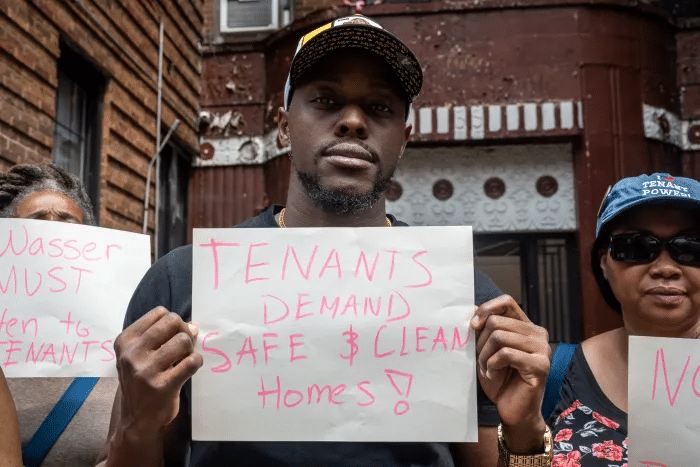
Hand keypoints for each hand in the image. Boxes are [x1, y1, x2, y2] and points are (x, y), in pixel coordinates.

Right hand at [113, 306, 202, 439]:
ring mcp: (146, 371)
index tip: (173, 335)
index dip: (173, 322)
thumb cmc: (141, 381)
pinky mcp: (162, 386)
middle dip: (184, 331)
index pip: (160, 313)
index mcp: (125, 341)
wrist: (136, 420)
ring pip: (183, 341)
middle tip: (184, 346)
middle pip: (173, 322)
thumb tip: (192, 325)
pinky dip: (196, 362)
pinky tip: (189, 368)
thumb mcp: (139, 355)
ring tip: (184, 360)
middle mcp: (132, 354)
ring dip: (190, 349)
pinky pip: (191, 362)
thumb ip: (161, 336)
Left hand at [470, 295, 549, 452]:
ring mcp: (542, 349)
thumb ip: (483, 330)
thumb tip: (470, 308)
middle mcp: (538, 334)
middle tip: (481, 360)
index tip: (473, 325)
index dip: (486, 309)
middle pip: (497, 321)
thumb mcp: (486, 350)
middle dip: (481, 342)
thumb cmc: (499, 379)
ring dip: (484, 355)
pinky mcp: (540, 365)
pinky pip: (506, 354)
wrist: (513, 410)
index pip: (507, 302)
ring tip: (487, 369)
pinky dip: (492, 365)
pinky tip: (493, 375)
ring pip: (499, 337)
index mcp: (526, 326)